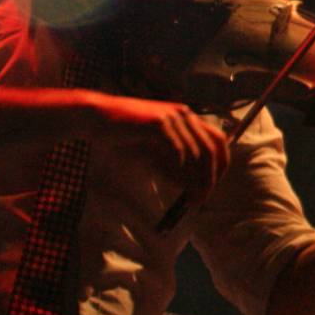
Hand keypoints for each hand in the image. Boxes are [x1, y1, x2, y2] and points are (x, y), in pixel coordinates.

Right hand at [83, 91, 229, 201]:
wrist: (95, 117)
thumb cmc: (122, 135)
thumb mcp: (153, 152)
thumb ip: (173, 165)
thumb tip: (192, 187)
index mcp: (186, 118)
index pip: (217, 140)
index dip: (220, 164)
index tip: (213, 186)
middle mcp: (184, 114)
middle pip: (211, 149)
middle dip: (210, 177)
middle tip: (202, 199)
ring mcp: (173, 116)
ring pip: (196, 153)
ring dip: (196, 180)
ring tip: (191, 199)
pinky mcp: (160, 122)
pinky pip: (177, 151)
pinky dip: (180, 170)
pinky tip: (176, 184)